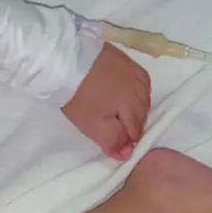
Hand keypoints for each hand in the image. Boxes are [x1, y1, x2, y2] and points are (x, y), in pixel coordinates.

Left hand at [61, 43, 150, 160]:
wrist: (68, 59)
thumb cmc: (80, 97)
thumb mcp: (93, 125)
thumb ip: (113, 141)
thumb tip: (128, 153)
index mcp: (133, 109)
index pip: (136, 132)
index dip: (125, 139)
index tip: (113, 139)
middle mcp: (141, 92)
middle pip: (142, 116)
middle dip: (131, 124)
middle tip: (112, 125)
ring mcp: (136, 74)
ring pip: (143, 99)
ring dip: (134, 108)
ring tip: (117, 110)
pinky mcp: (128, 61)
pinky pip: (140, 81)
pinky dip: (135, 90)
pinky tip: (125, 91)